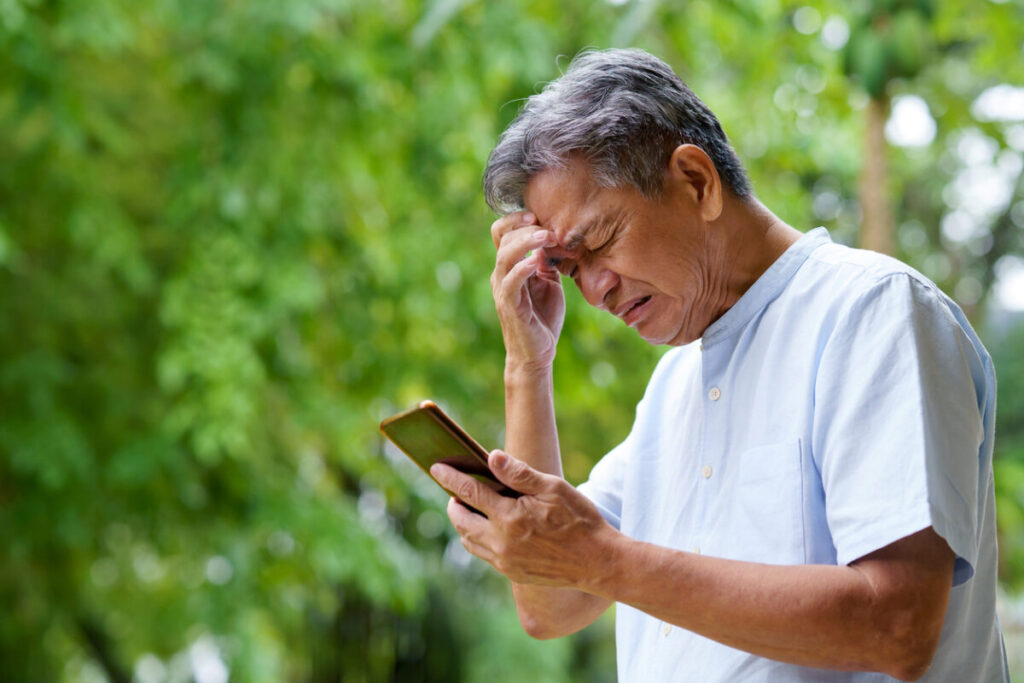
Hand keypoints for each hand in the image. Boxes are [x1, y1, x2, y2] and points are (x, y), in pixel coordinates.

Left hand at [431, 450, 615, 588]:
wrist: (598, 562)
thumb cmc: (579, 519)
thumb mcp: (553, 488)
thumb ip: (520, 473)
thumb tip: (491, 456)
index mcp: (510, 516)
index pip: (469, 491)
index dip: (450, 477)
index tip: (436, 467)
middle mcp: (501, 541)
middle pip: (460, 519)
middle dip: (453, 502)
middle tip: (456, 490)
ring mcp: (505, 560)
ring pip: (469, 540)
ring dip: (463, 522)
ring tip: (469, 508)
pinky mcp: (512, 573)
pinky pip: (483, 554)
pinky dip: (476, 539)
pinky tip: (487, 529)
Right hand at [490, 212, 564, 371]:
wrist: (539, 352)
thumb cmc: (543, 316)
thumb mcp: (549, 281)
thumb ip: (547, 260)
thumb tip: (553, 237)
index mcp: (510, 265)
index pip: (503, 232)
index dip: (517, 219)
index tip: (539, 215)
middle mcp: (502, 274)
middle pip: (502, 238)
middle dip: (524, 226)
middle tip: (547, 226)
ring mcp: (503, 289)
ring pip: (504, 256)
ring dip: (525, 242)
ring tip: (546, 237)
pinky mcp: (510, 305)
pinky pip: (511, 282)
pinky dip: (521, 268)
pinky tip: (534, 261)